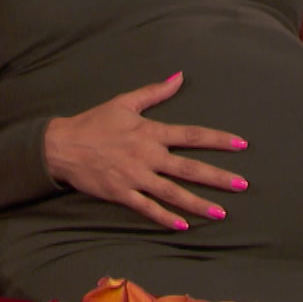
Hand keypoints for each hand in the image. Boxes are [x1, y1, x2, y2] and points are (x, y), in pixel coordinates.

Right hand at [43, 72, 248, 229]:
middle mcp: (147, 156)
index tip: (242, 144)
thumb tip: (180, 76)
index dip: (218, 139)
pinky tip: (183, 226)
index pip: (192, 135)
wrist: (60, 146)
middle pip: (189, 168)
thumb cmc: (94, 122)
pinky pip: (146, 208)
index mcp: (150, 132)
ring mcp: (134, 177)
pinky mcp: (120, 194)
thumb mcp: (125, 102)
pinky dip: (165, 217)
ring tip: (221, 213)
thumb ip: (155, 92)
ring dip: (198, 203)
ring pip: (172, 193)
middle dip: (217, 178)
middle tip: (242, 185)